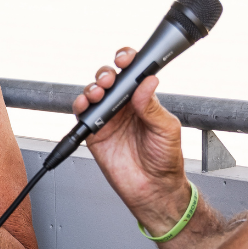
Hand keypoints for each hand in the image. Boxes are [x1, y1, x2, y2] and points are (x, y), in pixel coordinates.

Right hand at [72, 48, 190, 228]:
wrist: (153, 190)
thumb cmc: (165, 160)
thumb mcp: (166, 130)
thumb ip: (152, 106)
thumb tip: (147, 82)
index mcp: (143, 101)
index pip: (133, 73)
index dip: (128, 62)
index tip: (127, 59)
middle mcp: (124, 106)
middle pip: (110, 79)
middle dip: (107, 73)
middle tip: (111, 78)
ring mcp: (108, 118)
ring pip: (94, 93)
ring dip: (93, 87)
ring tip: (99, 91)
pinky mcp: (95, 133)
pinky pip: (83, 114)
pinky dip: (81, 105)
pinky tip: (86, 104)